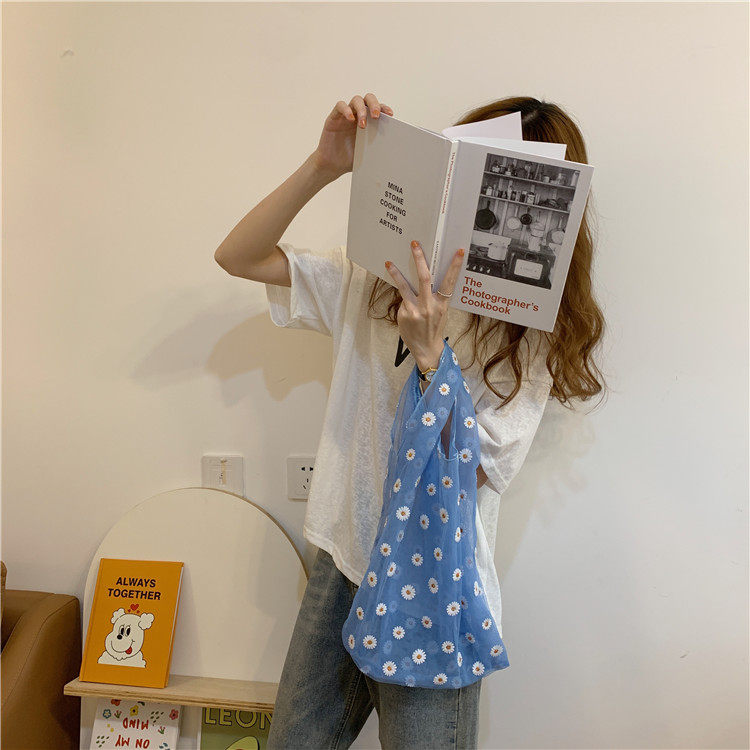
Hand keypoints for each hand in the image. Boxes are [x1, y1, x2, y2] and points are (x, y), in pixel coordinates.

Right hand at [311, 94, 393, 180]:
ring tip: (363, 124)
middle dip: (374, 105)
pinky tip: (350, 119)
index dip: (384, 108)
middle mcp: (358, 114)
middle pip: (368, 99)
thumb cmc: (351, 158)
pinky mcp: (334, 117)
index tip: (390, 115)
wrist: (334, 165)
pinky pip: (340, 106)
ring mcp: (346, 114)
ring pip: (356, 100)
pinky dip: (346, 110)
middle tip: (376, 116)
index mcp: (368, 121)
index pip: (378, 108)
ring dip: (361, 110)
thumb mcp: (368, 153)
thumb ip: (377, 147)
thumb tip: (392, 148)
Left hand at [385, 240, 464, 371]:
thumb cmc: (434, 328)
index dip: (455, 265)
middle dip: (419, 258)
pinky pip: (402, 300)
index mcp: (442, 304)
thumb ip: (435, 296)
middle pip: (424, 277)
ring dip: (396, 273)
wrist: (426, 348)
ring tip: (389, 263)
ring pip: (404, 286)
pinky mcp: (404, 314)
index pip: (450, 281)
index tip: (458, 251)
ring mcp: (415, 310)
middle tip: (414, 244)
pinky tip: (405, 307)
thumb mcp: (441, 312)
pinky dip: (403, 300)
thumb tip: (426, 277)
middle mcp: (429, 306)